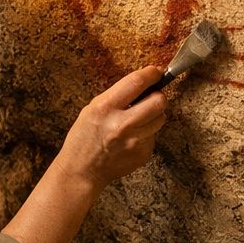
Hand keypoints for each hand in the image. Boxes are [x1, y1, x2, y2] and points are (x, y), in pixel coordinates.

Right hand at [65, 66, 167, 188]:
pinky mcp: (143, 153)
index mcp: (106, 108)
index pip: (137, 82)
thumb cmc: (84, 138)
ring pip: (161, 118)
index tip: (155, 72)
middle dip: (158, 96)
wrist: (82, 171)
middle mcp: (122, 124)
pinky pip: (154, 135)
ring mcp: (135, 141)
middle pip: (159, 101)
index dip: (151, 73)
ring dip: (153, 115)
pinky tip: (131, 139)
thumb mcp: (91, 109)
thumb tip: (143, 84)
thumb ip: (116, 96)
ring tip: (137, 121)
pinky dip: (146, 133)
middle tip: (151, 98)